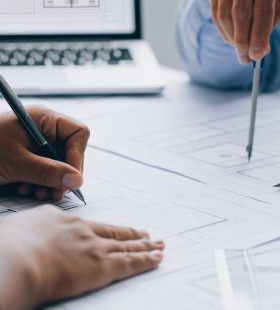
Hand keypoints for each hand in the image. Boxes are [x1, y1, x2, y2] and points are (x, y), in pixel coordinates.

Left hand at [0, 105, 89, 199]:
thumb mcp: (16, 163)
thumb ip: (48, 171)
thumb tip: (76, 180)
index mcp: (42, 119)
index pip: (77, 132)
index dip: (77, 155)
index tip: (70, 177)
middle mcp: (43, 129)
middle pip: (71, 151)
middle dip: (63, 174)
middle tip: (55, 191)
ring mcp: (37, 144)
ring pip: (60, 164)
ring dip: (52, 182)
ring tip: (37, 192)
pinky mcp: (30, 157)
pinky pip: (47, 171)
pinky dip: (41, 183)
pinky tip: (27, 189)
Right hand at [0, 206, 163, 309]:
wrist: (16, 259)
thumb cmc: (7, 248)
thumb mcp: (14, 230)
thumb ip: (26, 231)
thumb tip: (20, 235)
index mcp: (59, 219)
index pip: (87, 224)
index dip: (101, 228)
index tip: (109, 230)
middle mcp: (80, 229)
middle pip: (112, 231)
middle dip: (131, 233)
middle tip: (146, 233)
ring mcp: (93, 246)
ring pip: (126, 245)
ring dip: (144, 245)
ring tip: (158, 244)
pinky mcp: (101, 265)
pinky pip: (130, 262)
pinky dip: (146, 259)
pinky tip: (156, 257)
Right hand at [208, 0, 279, 62]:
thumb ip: (272, 19)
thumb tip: (261, 50)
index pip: (262, 8)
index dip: (260, 35)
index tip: (258, 55)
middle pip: (240, 12)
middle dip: (243, 40)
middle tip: (246, 59)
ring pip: (224, 14)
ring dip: (232, 38)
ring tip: (240, 51)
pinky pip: (215, 12)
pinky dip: (223, 30)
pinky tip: (231, 39)